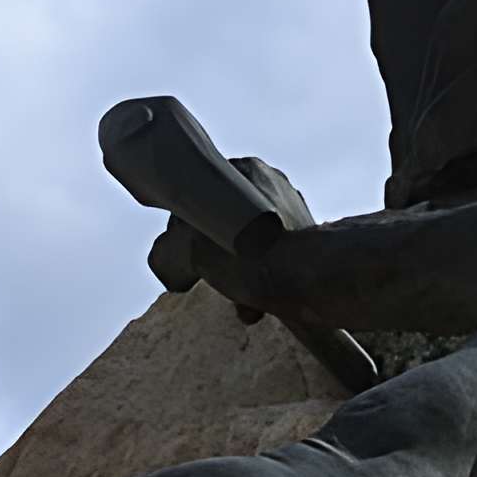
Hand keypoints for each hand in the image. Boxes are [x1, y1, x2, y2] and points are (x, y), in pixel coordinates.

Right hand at [143, 155, 312, 323]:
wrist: (309, 282)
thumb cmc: (252, 258)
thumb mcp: (194, 249)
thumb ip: (172, 244)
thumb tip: (165, 250)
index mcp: (245, 170)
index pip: (204, 191)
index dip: (188, 225)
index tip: (186, 252)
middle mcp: (273, 183)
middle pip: (228, 221)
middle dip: (218, 256)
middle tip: (212, 280)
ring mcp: (295, 210)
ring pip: (251, 244)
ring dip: (240, 274)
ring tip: (239, 301)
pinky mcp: (311, 240)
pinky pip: (274, 258)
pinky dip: (263, 280)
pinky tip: (256, 305)